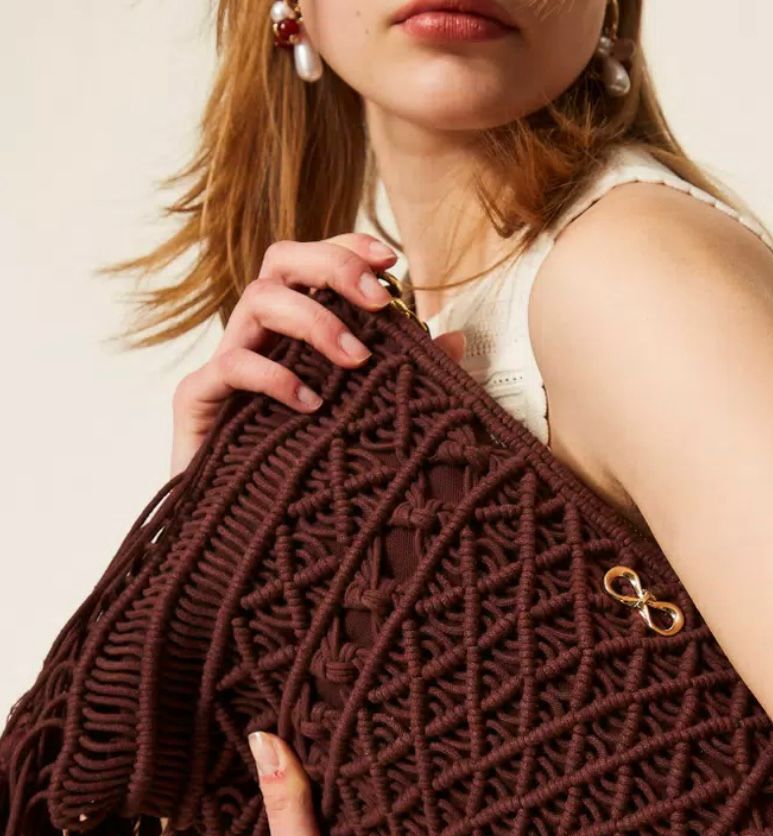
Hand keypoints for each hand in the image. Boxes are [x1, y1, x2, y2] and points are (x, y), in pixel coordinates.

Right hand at [170, 234, 466, 475]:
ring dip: (313, 321)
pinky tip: (311, 404)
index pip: (313, 264)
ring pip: (256, 300)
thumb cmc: (309, 466)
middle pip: (280, 262)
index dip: (347, 248)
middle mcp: (259, 336)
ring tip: (355, 361)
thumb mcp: (368, 417)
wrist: (250, 535)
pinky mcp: (200, 401)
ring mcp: (227, 363)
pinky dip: (274, 377)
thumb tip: (457, 340)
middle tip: (378, 302)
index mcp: (295, 331)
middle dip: (332, 269)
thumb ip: (410, 378)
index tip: (391, 259)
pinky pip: (231, 367)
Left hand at [247, 728, 456, 835]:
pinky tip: (422, 787)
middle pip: (326, 817)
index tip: (306, 720)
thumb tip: (261, 737)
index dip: (289, 771)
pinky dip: (409, 821)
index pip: (277, 810)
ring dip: (379, 800)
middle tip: (357, 723)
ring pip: (367, 828)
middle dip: (341, 781)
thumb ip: (287, 809)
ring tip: (393, 741)